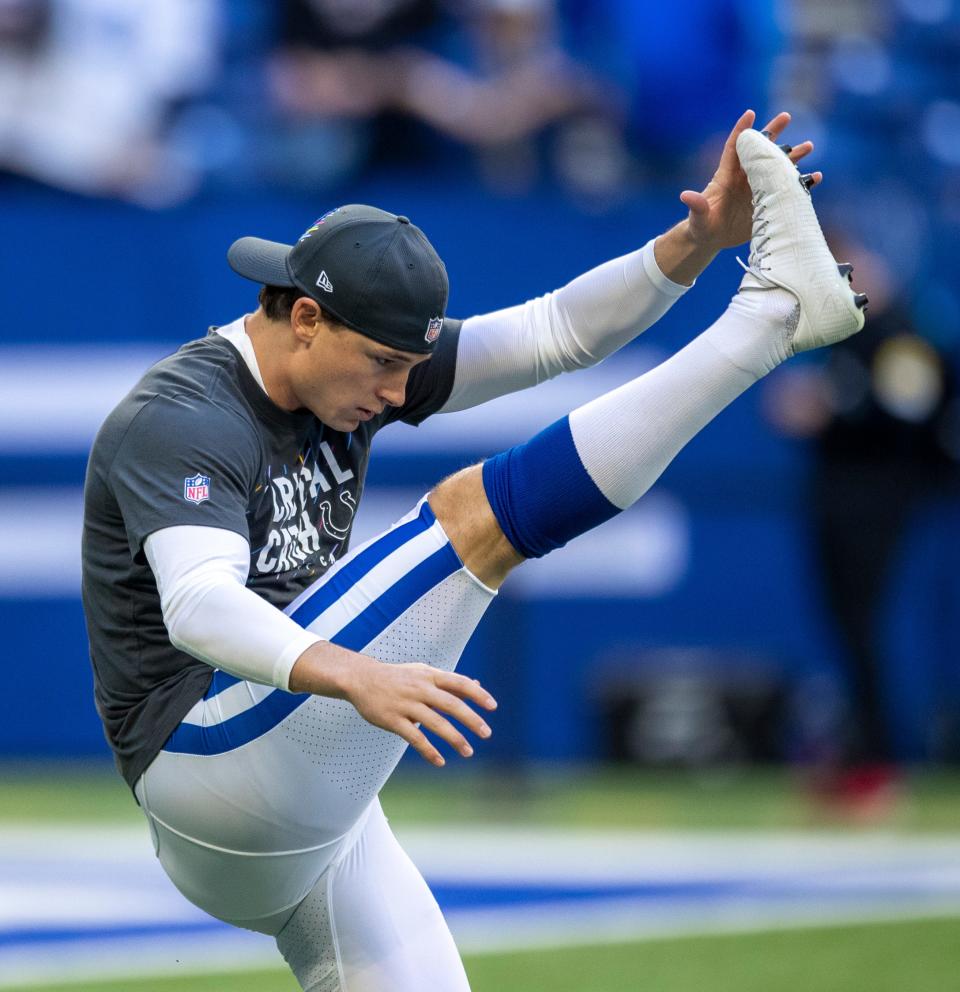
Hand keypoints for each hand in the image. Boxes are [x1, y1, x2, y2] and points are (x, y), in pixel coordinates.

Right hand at [344, 658, 496, 766]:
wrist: (361, 679)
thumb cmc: (398, 677)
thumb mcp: (424, 673)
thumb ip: (449, 682)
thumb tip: (478, 686)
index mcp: (430, 675)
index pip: (459, 683)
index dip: (477, 695)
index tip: (493, 707)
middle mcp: (420, 689)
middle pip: (451, 704)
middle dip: (471, 719)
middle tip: (487, 733)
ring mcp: (406, 704)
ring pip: (436, 723)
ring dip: (454, 738)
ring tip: (468, 751)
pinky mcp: (393, 720)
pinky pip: (415, 738)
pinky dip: (429, 751)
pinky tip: (440, 761)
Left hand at [679, 109, 821, 251]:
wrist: (712, 239)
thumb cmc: (702, 225)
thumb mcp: (698, 217)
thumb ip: (696, 205)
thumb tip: (685, 195)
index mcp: (726, 176)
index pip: (734, 148)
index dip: (741, 130)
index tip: (750, 112)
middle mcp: (744, 177)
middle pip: (760, 150)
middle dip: (773, 133)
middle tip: (786, 115)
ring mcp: (757, 188)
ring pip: (777, 167)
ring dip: (793, 156)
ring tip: (809, 145)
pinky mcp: (767, 202)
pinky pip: (787, 189)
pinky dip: (802, 183)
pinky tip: (816, 177)